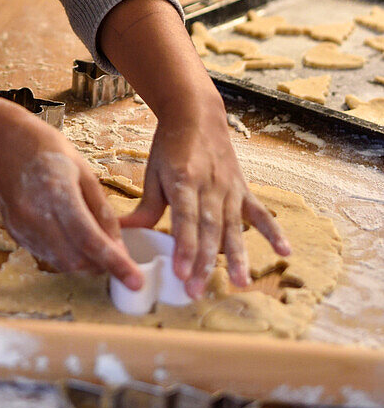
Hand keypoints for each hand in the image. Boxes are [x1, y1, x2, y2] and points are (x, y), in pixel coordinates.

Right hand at [0, 117, 143, 287]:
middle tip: (115, 255)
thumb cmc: (47, 150)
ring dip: (83, 262)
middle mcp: (36, 215)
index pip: (90, 239)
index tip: (136, 281)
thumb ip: (102, 211)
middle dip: (101, 265)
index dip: (116, 263)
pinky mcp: (15, 234)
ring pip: (61, 263)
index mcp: (58, 192)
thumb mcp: (84, 171)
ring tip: (93, 242)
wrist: (3, 145)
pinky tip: (69, 235)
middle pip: (76, 260)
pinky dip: (65, 254)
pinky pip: (46, 256)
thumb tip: (118, 246)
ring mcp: (23, 227)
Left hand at [121, 96, 290, 297]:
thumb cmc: (170, 146)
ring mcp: (229, 189)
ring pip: (233, 227)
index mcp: (184, 180)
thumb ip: (145, 206)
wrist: (196, 115)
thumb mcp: (153, 171)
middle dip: (204, 262)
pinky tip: (285, 251)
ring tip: (241, 283)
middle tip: (197, 292)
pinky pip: (260, 212)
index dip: (184, 247)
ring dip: (238, 256)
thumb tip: (123, 232)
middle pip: (208, 229)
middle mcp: (209, 186)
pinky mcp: (242, 190)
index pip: (185, 219)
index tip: (180, 273)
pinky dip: (274, 231)